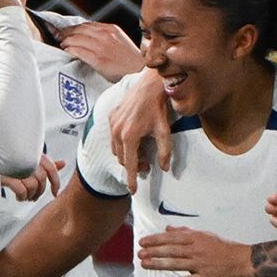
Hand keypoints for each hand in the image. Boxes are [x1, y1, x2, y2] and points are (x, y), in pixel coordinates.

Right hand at [1, 156, 65, 200]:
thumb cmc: (9, 159)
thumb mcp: (29, 158)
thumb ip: (45, 163)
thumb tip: (62, 163)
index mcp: (33, 152)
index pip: (51, 168)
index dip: (56, 182)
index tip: (55, 193)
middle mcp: (26, 157)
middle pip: (42, 179)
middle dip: (40, 191)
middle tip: (35, 196)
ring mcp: (15, 166)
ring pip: (32, 186)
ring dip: (30, 195)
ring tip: (25, 196)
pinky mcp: (5, 174)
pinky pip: (21, 190)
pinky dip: (22, 196)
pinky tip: (19, 196)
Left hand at [56, 22, 142, 81]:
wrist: (141, 74)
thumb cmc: (130, 62)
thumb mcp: (120, 42)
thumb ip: (105, 36)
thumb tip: (85, 37)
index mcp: (111, 29)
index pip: (85, 25)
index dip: (72, 28)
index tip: (64, 32)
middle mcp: (106, 35)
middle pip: (78, 29)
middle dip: (65, 33)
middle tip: (57, 37)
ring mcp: (102, 47)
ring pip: (75, 39)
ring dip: (65, 42)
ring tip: (61, 46)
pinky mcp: (98, 59)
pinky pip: (78, 51)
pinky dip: (69, 50)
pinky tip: (66, 52)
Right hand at [109, 69, 171, 193]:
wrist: (150, 85)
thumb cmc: (158, 107)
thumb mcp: (165, 131)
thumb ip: (164, 151)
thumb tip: (164, 168)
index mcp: (129, 137)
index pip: (130, 164)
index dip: (132, 179)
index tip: (133, 191)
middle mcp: (117, 131)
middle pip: (122, 159)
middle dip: (133, 165)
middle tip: (147, 163)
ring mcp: (112, 123)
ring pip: (116, 149)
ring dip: (127, 154)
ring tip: (142, 150)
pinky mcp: (111, 116)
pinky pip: (113, 136)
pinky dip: (122, 142)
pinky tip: (134, 137)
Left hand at [138, 226, 252, 276]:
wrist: (245, 262)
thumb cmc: (225, 249)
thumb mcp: (205, 236)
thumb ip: (185, 232)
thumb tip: (168, 229)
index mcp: (196, 238)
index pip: (171, 238)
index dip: (155, 239)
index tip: (142, 241)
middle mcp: (197, 250)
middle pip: (170, 250)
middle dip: (153, 251)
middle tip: (138, 253)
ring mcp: (201, 264)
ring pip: (175, 264)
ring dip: (158, 264)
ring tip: (144, 265)